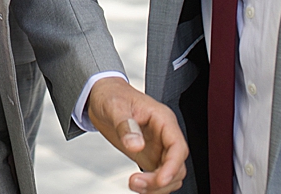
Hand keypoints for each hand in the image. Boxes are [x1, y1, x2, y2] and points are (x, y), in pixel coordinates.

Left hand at [86, 77, 187, 193]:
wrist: (102, 96)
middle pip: (177, 166)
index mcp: (162, 119)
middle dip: (161, 180)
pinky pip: (158, 177)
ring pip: (170, 175)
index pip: (177, 146)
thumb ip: (125, 125)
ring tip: (134, 184)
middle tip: (136, 182)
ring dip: (156, 187)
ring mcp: (158, 148)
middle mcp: (164, 135)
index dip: (172, 166)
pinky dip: (151, 186)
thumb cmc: (112, 95)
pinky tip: (138, 186)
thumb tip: (136, 145)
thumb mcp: (115, 106)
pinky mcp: (149, 157)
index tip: (161, 179)